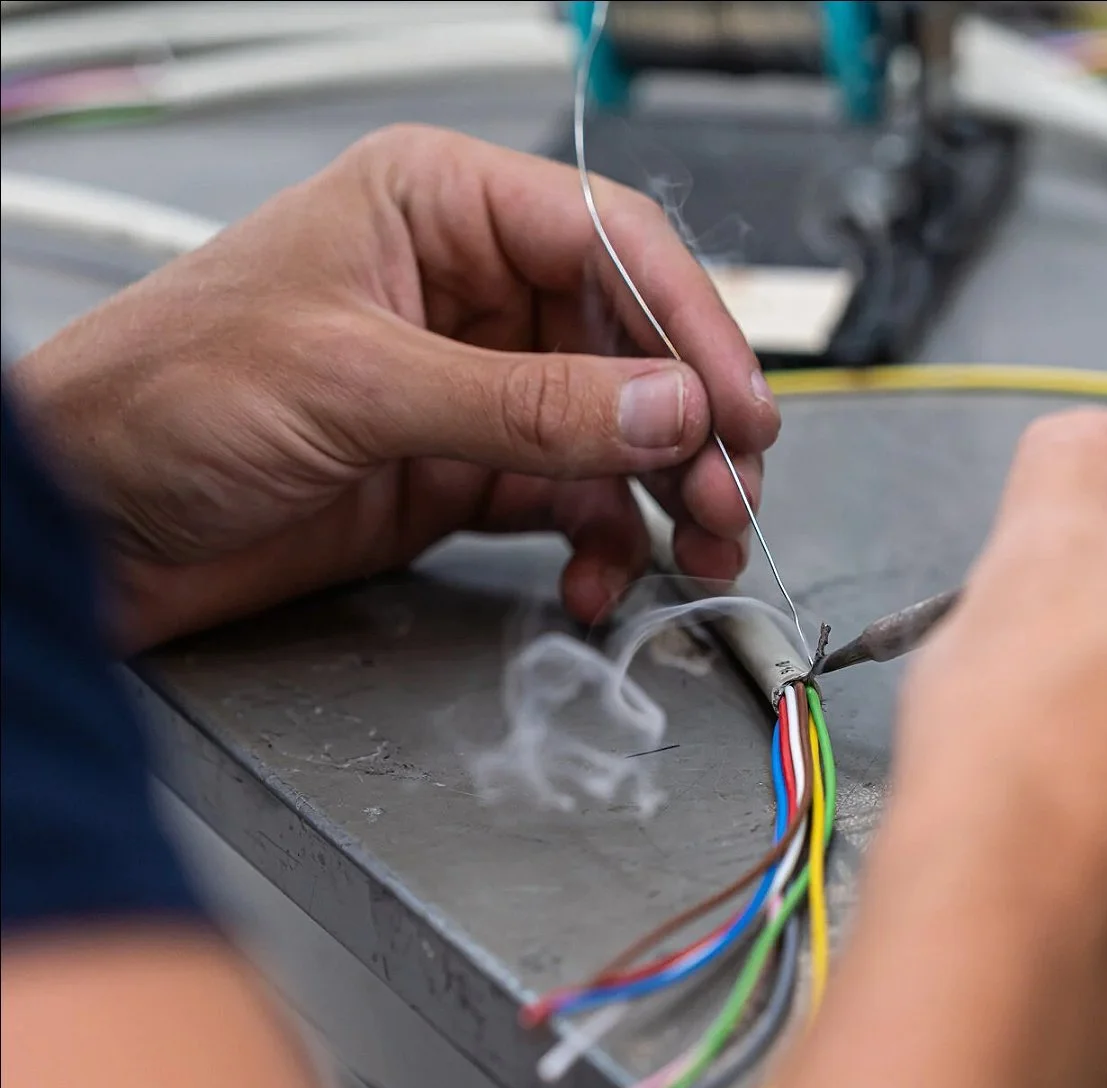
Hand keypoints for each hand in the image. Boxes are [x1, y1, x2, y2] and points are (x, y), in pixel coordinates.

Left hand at [12, 124, 778, 651]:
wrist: (83, 523)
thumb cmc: (156, 396)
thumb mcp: (354, 382)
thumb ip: (525, 402)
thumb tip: (665, 407)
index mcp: (437, 207)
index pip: (610, 240)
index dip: (691, 322)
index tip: (738, 406)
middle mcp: (467, 288)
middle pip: (634, 342)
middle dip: (690, 424)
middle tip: (728, 494)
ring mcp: (473, 385)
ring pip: (617, 429)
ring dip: (665, 493)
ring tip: (698, 544)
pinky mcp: (463, 471)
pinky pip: (571, 501)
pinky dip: (600, 544)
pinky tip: (597, 577)